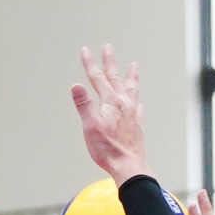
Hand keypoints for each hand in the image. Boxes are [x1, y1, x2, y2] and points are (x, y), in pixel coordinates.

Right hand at [69, 46, 148, 179]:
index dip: (90, 63)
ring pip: (131, 89)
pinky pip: (138, 106)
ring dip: (130, 76)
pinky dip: (137, 99)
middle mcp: (124, 104)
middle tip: (108, 48)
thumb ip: (84, 105)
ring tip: (133, 65)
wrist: (129, 166)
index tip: (85, 50)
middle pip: (115, 78)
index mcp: (111, 102)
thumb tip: (76, 86)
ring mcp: (133, 114)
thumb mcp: (90, 127)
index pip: (97, 78)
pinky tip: (138, 101)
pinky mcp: (137, 125)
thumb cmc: (108, 150)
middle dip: (109, 62)